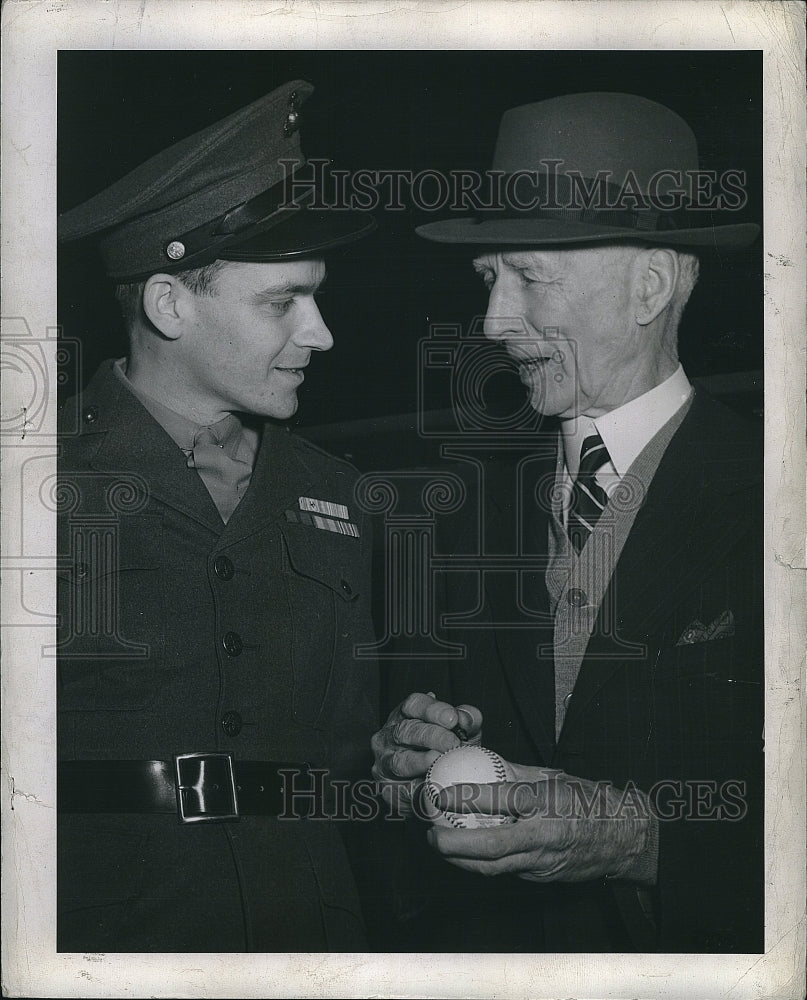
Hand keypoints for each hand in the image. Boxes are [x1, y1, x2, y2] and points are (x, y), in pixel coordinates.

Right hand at [370, 691, 482, 815]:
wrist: (436, 788)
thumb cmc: (447, 752)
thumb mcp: (461, 731)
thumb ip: (467, 720)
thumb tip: (465, 718)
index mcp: (407, 715)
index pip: (415, 704)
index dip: (433, 710)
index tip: (452, 718)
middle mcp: (390, 735)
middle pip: (407, 730)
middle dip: (432, 736)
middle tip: (453, 743)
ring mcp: (385, 761)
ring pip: (399, 760)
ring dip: (423, 761)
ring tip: (440, 761)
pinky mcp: (387, 788)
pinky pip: (401, 789)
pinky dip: (418, 788)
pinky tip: (432, 786)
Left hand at [427, 763, 651, 881]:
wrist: (625, 837)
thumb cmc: (588, 800)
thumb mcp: (553, 777)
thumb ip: (517, 774)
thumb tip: (481, 763)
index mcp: (547, 802)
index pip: (501, 799)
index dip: (467, 797)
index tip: (440, 794)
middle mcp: (545, 834)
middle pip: (492, 847)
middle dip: (455, 845)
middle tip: (430, 834)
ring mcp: (544, 862)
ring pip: (494, 868)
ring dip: (461, 860)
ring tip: (438, 845)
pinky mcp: (543, 878)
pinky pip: (506, 871)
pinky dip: (482, 864)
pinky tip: (464, 855)